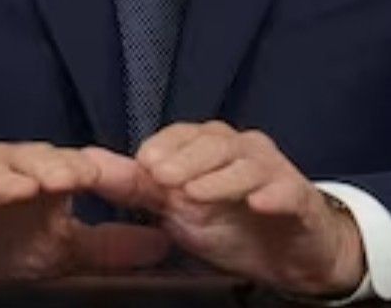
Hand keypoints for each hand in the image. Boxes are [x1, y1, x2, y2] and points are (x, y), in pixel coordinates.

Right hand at [0, 143, 169, 288]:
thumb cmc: (2, 250)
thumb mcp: (64, 253)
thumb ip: (111, 247)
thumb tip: (163, 243)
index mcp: (45, 176)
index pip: (81, 165)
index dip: (108, 171)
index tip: (140, 180)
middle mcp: (13, 169)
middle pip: (44, 159)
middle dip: (66, 165)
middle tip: (87, 175)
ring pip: (4, 167)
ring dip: (27, 172)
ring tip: (49, 182)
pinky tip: (2, 191)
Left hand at [132, 122, 364, 297]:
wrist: (291, 255)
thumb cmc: (233, 225)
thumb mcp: (180, 210)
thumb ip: (140, 188)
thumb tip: (91, 163)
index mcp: (212, 148)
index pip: (185, 135)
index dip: (164, 146)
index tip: (142, 164)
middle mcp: (244, 150)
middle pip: (215, 144)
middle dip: (186, 159)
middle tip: (160, 177)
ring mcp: (275, 172)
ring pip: (248, 165)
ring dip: (220, 178)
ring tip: (196, 193)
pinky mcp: (299, 199)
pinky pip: (288, 192)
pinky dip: (273, 196)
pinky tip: (258, 204)